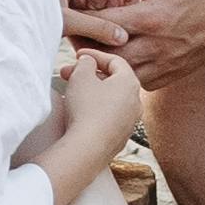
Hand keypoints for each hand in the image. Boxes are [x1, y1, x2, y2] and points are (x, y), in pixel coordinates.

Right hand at [58, 43, 148, 158]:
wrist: (87, 149)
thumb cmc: (86, 109)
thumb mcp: (81, 75)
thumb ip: (86, 62)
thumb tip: (89, 63)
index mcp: (130, 83)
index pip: (115, 61)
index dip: (94, 55)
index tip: (77, 55)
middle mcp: (136, 103)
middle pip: (112, 80)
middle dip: (89, 74)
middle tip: (68, 73)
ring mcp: (130, 123)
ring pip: (110, 99)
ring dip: (91, 92)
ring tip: (71, 91)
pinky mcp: (120, 138)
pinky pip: (108, 117)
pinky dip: (95, 110)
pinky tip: (79, 112)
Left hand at [70, 0, 204, 86]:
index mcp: (152, 17)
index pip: (104, 24)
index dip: (82, 19)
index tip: (69, 14)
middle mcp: (156, 46)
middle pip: (108, 55)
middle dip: (86, 45)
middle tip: (72, 35)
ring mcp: (166, 64)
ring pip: (122, 74)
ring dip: (104, 63)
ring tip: (90, 49)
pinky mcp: (173, 74)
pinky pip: (141, 82)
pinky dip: (125, 74)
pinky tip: (119, 61)